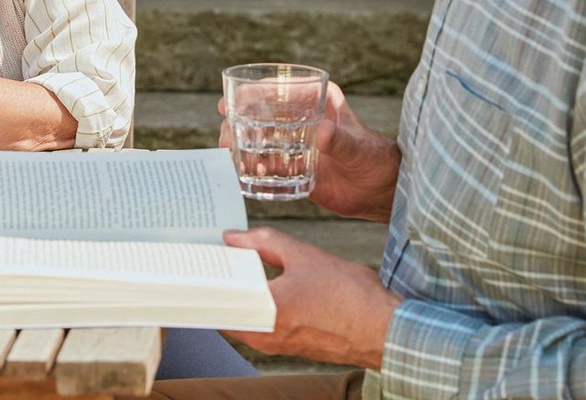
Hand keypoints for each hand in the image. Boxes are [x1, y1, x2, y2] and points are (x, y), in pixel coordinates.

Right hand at [219, 83, 400, 220]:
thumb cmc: (376, 160)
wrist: (381, 191)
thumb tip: (322, 132)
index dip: (250, 93)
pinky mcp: (295, 166)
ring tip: (230, 153)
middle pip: (261, 113)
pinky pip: (267, 163)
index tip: (230, 102)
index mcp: (316, 100)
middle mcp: (302, 119)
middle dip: (238, 121)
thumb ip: (340, 140)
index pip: (278, 89)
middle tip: (227, 134)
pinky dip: (254, 167)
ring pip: (260, 138)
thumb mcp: (358, 147)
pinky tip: (247, 173)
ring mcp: (296, 143)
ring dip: (242, 144)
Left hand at [221, 226, 399, 368]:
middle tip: (216, 256)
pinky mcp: (286, 347)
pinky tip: (259, 284)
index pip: (218, 293)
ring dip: (236, 294)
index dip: (207, 270)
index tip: (202, 252)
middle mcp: (264, 335)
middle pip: (223, 307)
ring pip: (239, 317)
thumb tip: (233, 238)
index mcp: (264, 311)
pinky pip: (256, 325)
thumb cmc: (350, 297)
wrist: (383, 329)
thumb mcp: (303, 255)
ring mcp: (274, 345)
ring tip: (236, 266)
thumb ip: (263, 242)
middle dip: (218, 281)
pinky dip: (252, 305)